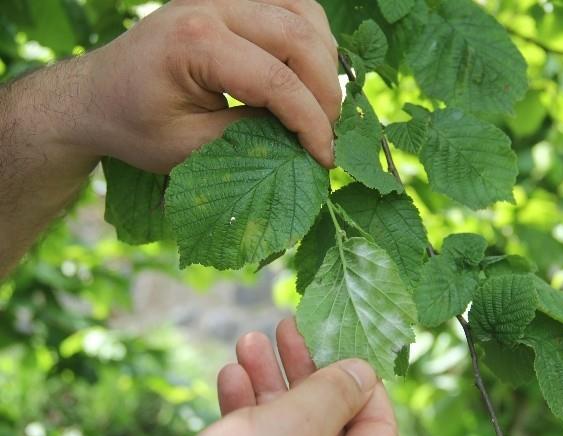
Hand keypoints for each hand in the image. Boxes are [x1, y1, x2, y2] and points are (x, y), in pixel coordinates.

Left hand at [77, 0, 340, 170]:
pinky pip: (290, 5)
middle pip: (299, 36)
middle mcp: (212, 4)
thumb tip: (302, 140)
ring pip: (303, 11)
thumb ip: (249, 141)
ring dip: (324, 59)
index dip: (311, 122)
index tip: (326, 157)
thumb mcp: (189, 149)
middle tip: (328, 132)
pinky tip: (307, 72)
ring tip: (320, 104)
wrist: (98, 94)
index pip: (276, 79)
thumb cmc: (135, 125)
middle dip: (326, 90)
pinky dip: (310, 37)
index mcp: (194, 42)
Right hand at [189, 318, 398, 435]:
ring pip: (286, 425)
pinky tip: (229, 376)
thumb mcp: (296, 426)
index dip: (359, 377)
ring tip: (248, 342)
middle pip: (328, 417)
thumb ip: (334, 394)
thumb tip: (362, 369)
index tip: (334, 339)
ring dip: (265, 379)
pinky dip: (242, 407)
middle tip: (286, 327)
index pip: (377, 423)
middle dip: (302, 367)